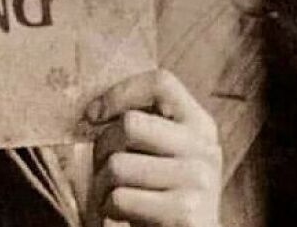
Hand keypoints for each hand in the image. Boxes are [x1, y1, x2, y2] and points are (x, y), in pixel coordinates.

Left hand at [85, 69, 221, 226]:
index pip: (161, 83)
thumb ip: (141, 123)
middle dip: (102, 147)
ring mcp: (199, 182)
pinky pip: (120, 199)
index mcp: (199, 124)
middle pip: (130, 124)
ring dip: (102, 184)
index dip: (120, 92)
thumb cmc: (158, 191)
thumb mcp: (160, 150)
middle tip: (103, 166)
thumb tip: (92, 111)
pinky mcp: (186, 214)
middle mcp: (204, 149)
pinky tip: (122, 215)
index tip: (93, 114)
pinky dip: (108, 208)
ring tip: (112, 194)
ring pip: (118, 165)